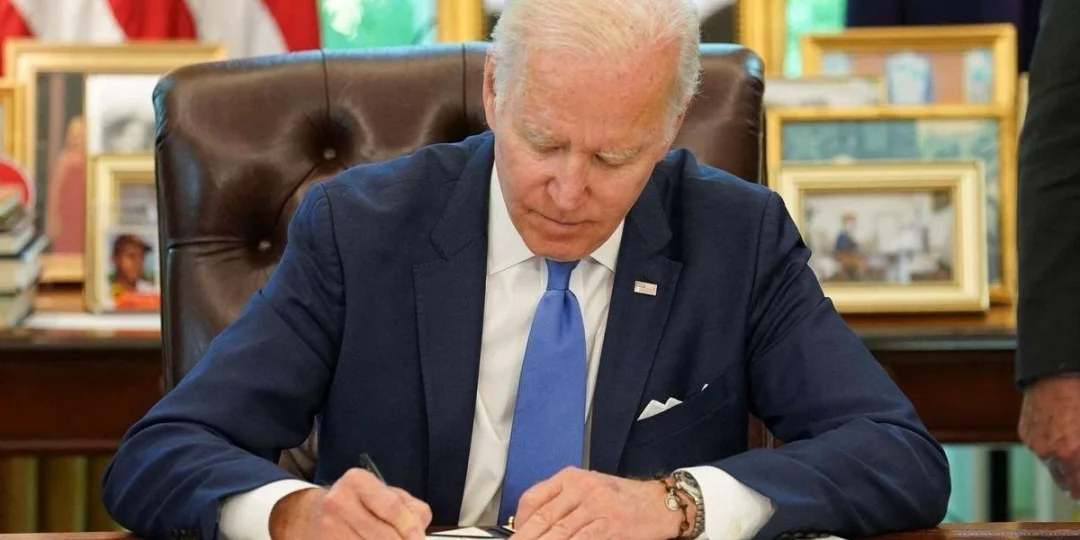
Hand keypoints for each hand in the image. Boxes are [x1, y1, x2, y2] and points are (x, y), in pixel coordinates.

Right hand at [269, 468, 432, 539]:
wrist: (316, 514)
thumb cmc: (361, 503)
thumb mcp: (388, 495)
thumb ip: (411, 509)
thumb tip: (418, 533)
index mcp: (357, 480)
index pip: (391, 507)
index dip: (408, 527)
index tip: (417, 538)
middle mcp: (338, 501)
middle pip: (382, 534)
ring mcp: (328, 526)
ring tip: (391, 539)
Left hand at [511, 468, 691, 539]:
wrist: (660, 502)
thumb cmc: (624, 498)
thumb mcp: (590, 489)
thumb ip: (563, 501)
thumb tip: (536, 522)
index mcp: (572, 477)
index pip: (534, 497)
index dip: (520, 521)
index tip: (515, 534)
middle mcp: (582, 488)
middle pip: (543, 517)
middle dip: (526, 537)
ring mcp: (596, 506)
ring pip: (560, 531)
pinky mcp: (611, 524)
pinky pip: (582, 538)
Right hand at [1019, 376, 1079, 497]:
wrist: (1057, 374)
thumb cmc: (1079, 397)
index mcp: (1072, 454)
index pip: (1078, 488)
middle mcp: (1050, 453)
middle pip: (1064, 482)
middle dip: (1075, 479)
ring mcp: (1035, 443)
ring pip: (1051, 464)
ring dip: (1062, 461)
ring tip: (1071, 443)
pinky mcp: (1025, 433)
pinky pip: (1039, 446)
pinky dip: (1049, 444)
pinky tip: (1058, 430)